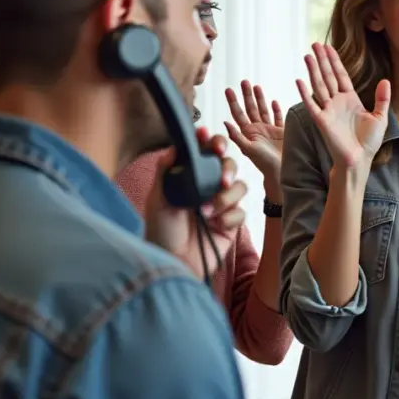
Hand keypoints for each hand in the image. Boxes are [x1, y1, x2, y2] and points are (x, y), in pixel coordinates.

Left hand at [144, 129, 247, 278]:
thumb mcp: (157, 200)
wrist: (173, 262)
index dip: (210, 141)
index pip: (204, 152)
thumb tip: (173, 148)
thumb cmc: (161, 231)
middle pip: (228, 164)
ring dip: (226, 197)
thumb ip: (165, 172)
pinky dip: (229, 217)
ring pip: (239, 187)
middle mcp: (208, 187)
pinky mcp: (232, 223)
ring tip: (207, 210)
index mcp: (190, 177)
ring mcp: (221, 204)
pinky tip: (215, 225)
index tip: (207, 136)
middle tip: (222, 178)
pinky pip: (241, 211)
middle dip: (228, 167)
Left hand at [224, 80, 282, 197]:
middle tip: (243, 81)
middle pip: (250, 108)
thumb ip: (237, 136)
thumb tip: (225, 122)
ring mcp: (269, 130)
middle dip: (246, 95)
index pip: (238, 114)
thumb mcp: (248, 150)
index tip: (228, 89)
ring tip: (256, 86)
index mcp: (247, 132)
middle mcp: (257, 130)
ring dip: (259, 98)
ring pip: (263, 110)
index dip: (233, 101)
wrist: (282, 172)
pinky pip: (277, 118)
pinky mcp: (281, 132)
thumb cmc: (264, 164)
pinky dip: (276, 109)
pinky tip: (273, 101)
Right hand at [297, 43, 390, 169]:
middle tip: (315, 44)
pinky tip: (299, 80)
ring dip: (313, 70)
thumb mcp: (380, 117)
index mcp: (350, 99)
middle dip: (322, 60)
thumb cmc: (368, 142)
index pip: (340, 75)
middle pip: (327, 76)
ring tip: (308, 55)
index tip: (329, 47)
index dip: (335, 61)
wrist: (360, 160)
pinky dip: (305, 93)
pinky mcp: (321, 121)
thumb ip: (382, 99)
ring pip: (319, 86)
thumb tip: (386, 80)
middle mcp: (337, 102)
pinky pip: (311, 105)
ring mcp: (328, 110)